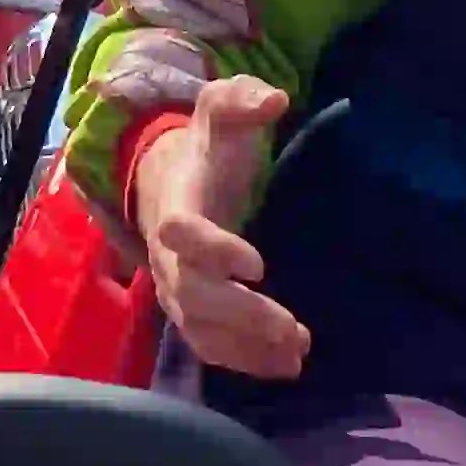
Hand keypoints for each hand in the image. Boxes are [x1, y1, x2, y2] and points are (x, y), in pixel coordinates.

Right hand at [131, 78, 303, 377]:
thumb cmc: (204, 148)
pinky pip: (210, 345)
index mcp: (176, 202)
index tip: (259, 265)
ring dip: (248, 346)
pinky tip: (285, 366)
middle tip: (293, 327)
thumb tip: (274, 100)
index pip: (181, 232)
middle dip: (242, 315)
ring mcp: (175, 288)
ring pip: (201, 329)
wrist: (168, 183)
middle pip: (193, 294)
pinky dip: (245, 360)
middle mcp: (168, 255)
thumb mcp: (219, 111)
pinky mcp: (190, 311)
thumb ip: (240, 100)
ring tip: (297, 352)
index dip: (213, 251)